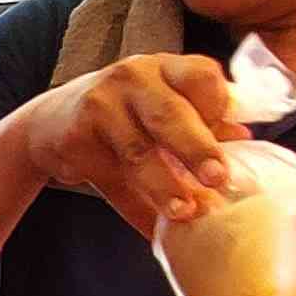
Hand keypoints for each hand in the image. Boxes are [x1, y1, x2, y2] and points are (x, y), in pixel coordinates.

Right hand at [28, 54, 237, 232]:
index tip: (233, 139)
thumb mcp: (160, 107)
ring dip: (164, 186)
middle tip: (218, 178)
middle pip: (170, 114)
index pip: (201, 76)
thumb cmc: (121, 115)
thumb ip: (200, 121)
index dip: (220, 108)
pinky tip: (153, 227)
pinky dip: (136, 208)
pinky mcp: (78, 138)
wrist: (49, 124)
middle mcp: (134, 78)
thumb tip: (245, 139)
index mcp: (165, 67)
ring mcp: (102, 105)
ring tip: (184, 212)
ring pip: (139, 152)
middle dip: (197, 148)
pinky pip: (113, 180)